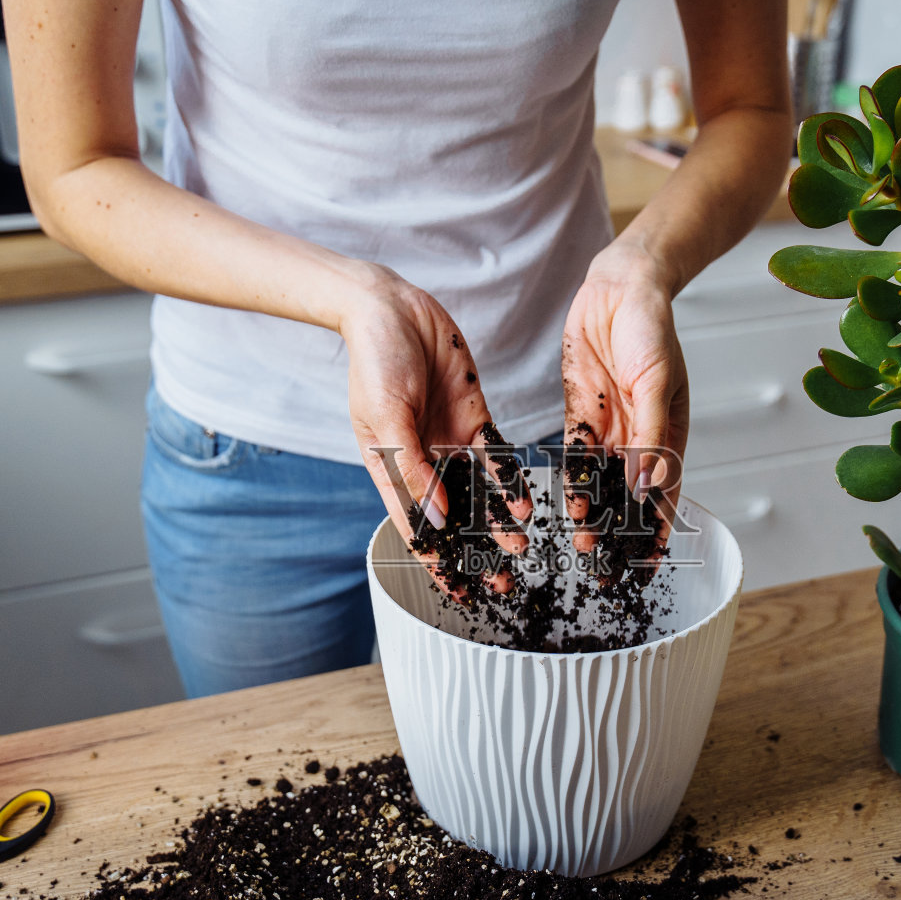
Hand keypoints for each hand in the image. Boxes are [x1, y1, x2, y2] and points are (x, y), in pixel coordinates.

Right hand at [343, 266, 532, 596]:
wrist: (390, 306)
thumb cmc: (374, 359)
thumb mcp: (387, 417)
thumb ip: (412, 470)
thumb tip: (436, 521)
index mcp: (388, 467)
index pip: (414, 526)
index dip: (434, 562)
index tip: (454, 593)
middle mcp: (421, 460)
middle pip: (451, 517)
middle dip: (474, 552)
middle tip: (501, 584)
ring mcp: (448, 439)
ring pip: (479, 492)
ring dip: (498, 522)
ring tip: (522, 548)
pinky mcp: (473, 416)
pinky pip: (497, 456)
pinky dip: (511, 480)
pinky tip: (526, 502)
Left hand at [561, 243, 689, 558]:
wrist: (621, 285)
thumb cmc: (652, 326)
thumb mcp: (657, 380)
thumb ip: (651, 434)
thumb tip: (646, 485)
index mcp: (671, 431)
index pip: (667, 493)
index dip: (660, 531)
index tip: (652, 567)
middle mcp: (642, 436)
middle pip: (632, 497)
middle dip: (622, 535)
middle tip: (609, 571)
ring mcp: (612, 426)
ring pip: (602, 483)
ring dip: (594, 516)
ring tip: (583, 549)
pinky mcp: (583, 413)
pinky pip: (576, 457)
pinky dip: (572, 483)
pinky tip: (566, 508)